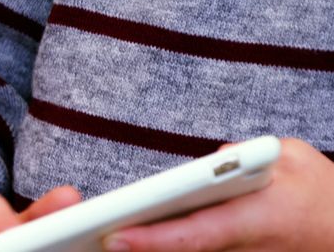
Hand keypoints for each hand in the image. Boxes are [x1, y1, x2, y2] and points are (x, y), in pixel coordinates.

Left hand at [104, 138, 333, 251]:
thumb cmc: (321, 194)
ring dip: (147, 251)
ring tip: (92, 242)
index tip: (114, 237)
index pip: (196, 235)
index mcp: (261, 220)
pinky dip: (162, 249)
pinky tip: (131, 242)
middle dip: (136, 250)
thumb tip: (203, 163)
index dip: (152, 240)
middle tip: (86, 240)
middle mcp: (247, 251)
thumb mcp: (293, 158)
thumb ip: (242, 155)